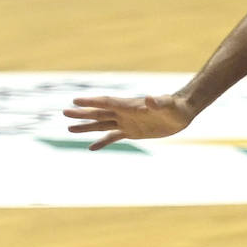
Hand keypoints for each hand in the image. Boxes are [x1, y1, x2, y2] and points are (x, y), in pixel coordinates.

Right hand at [63, 94, 195, 149]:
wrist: (181, 113)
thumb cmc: (175, 106)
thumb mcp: (166, 105)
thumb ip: (157, 102)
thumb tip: (149, 99)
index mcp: (129, 105)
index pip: (106, 102)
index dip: (91, 101)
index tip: (75, 101)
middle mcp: (124, 113)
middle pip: (99, 113)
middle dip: (82, 113)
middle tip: (64, 113)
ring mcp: (127, 123)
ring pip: (102, 125)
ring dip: (87, 127)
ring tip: (69, 128)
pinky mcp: (133, 132)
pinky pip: (113, 137)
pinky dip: (102, 142)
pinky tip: (91, 148)